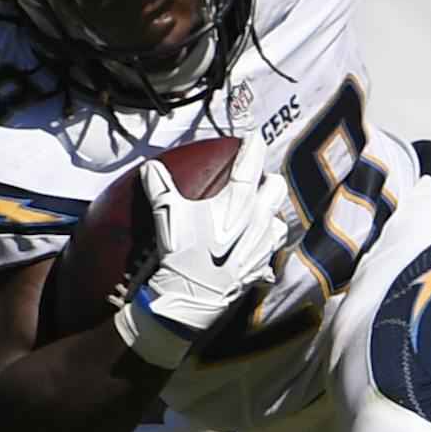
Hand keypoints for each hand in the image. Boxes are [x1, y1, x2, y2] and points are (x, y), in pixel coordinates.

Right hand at [112, 135, 289, 369]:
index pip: (251, 164)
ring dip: (270, 214)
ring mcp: (264, 245)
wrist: (192, 296)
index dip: (252, 146)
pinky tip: (253, 250)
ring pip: (280, 220)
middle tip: (255, 180)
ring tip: (257, 214)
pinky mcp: (262, 267)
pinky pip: (270, 253)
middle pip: (277, 187)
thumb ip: (160, 186)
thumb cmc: (183, 251)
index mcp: (239, 201)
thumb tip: (150, 167)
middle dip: (268, 180)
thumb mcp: (168, 214)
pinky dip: (263, 248)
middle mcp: (259, 219)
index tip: (254, 136)